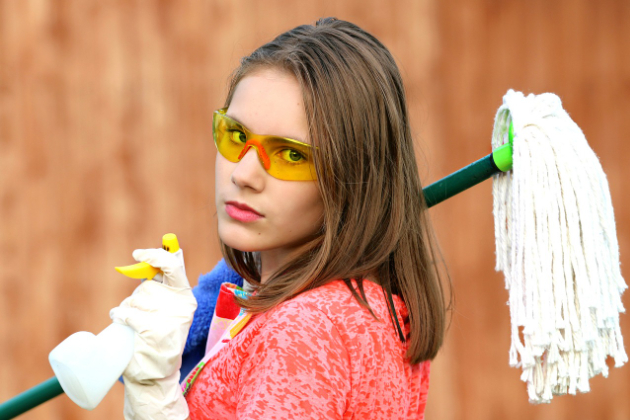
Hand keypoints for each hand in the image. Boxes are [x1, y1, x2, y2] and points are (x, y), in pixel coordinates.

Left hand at [110, 248, 196, 419]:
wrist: (154, 375)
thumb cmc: (157, 337)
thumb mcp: (167, 311)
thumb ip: (161, 287)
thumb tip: (145, 259)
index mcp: (185, 298)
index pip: (174, 266)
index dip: (155, 256)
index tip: (137, 253)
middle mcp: (181, 307)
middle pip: (147, 287)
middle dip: (136, 297)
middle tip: (139, 313)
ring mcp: (168, 320)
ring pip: (134, 300)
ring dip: (126, 308)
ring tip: (132, 324)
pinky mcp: (152, 332)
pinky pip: (128, 314)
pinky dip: (120, 316)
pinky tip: (122, 324)